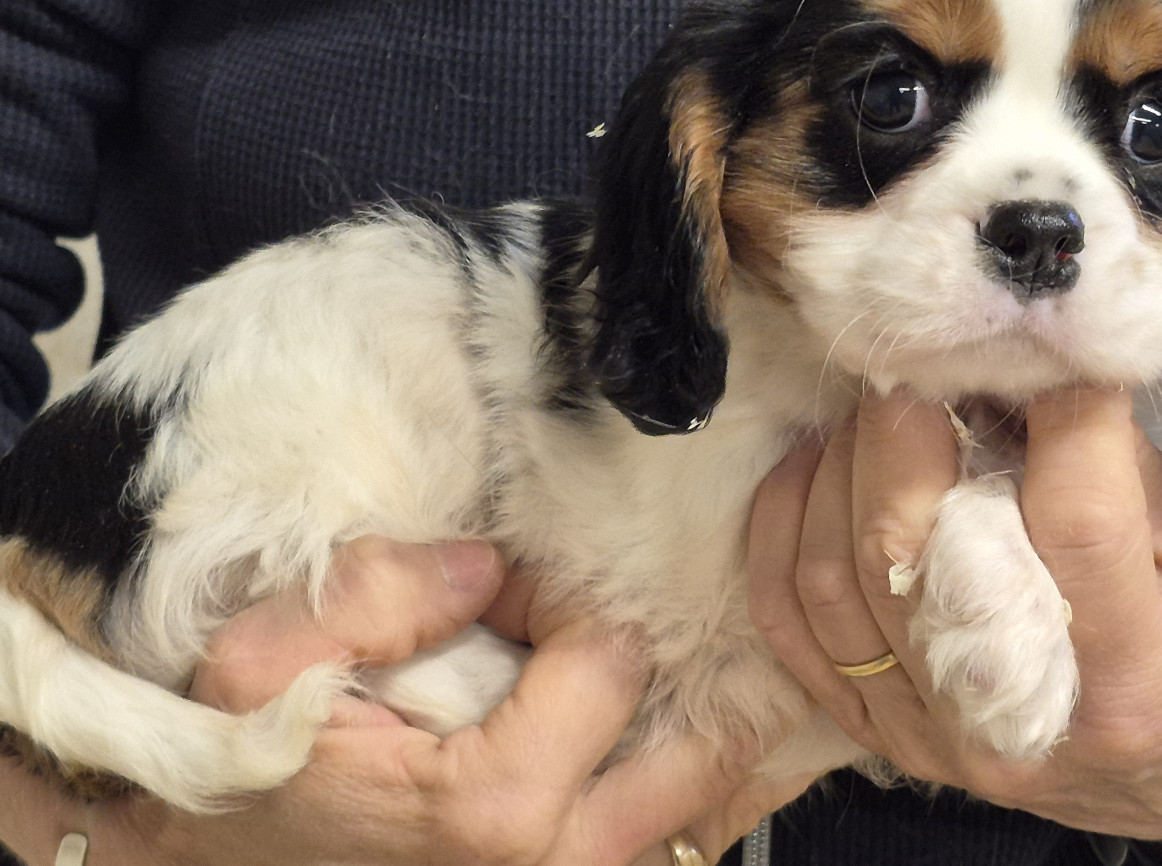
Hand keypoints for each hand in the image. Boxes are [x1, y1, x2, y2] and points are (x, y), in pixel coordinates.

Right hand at [9, 536, 807, 864]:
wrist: (224, 853)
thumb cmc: (241, 765)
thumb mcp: (261, 660)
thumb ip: (375, 592)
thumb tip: (484, 567)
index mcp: (496, 805)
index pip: (613, 659)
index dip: (568, 598)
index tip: (513, 587)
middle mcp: (556, 862)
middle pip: (694, 739)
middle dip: (656, 659)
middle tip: (583, 622)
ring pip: (696, 791)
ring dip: (676, 717)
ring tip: (614, 664)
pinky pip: (668, 825)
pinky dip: (664, 766)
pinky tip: (621, 723)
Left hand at [749, 388, 1161, 839]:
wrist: (1154, 772)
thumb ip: (1127, 472)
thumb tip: (1030, 368)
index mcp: (1135, 682)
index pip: (1075, 521)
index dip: (1056, 414)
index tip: (1040, 346)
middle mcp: (1014, 721)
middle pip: (916, 544)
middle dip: (903, 426)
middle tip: (917, 360)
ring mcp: (928, 733)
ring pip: (835, 570)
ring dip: (838, 463)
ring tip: (874, 407)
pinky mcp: (873, 728)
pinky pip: (787, 616)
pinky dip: (784, 523)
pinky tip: (815, 464)